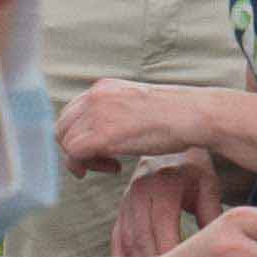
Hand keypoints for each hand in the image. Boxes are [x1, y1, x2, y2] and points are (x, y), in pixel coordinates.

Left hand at [56, 78, 205, 175]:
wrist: (194, 115)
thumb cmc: (178, 115)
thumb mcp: (139, 105)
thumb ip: (118, 112)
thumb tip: (108, 132)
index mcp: (104, 87)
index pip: (73, 112)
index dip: (81, 134)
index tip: (102, 149)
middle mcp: (96, 96)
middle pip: (62, 126)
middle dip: (77, 148)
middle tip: (103, 162)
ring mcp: (97, 113)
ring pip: (65, 141)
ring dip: (84, 160)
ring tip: (111, 166)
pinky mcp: (102, 134)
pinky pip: (74, 154)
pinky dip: (86, 166)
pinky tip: (115, 169)